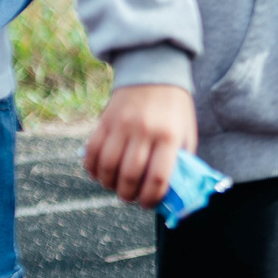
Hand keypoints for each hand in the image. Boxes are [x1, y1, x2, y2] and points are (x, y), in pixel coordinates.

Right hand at [83, 84, 198, 210]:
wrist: (155, 74)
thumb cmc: (174, 110)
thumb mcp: (186, 133)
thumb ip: (180, 160)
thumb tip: (170, 191)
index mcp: (169, 136)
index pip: (158, 177)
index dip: (151, 198)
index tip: (148, 203)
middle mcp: (144, 131)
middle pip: (130, 175)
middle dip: (128, 195)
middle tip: (130, 198)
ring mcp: (122, 126)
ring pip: (107, 166)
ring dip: (108, 184)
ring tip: (115, 187)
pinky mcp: (104, 121)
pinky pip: (92, 151)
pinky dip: (92, 168)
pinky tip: (100, 173)